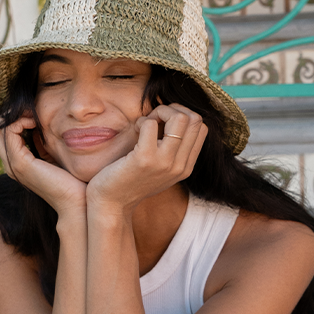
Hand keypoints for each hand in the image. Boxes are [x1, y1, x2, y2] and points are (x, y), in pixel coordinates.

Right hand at [0, 115, 87, 217]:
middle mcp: (11, 165)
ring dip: (15, 116)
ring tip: (32, 114)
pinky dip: (20, 122)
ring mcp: (13, 165)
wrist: (76, 203)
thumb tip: (41, 125)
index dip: (12, 118)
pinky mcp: (20, 164)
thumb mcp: (53, 157)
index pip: (2, 134)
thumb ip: (42, 144)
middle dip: (9, 114)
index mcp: (18, 164)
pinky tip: (35, 122)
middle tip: (28, 109)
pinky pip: (10, 132)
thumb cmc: (71, 182)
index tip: (30, 112)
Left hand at [85, 104, 207, 215]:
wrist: (112, 203)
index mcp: (185, 167)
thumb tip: (177, 115)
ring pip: (180, 118)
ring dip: (160, 112)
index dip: (183, 116)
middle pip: (195, 120)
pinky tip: (134, 132)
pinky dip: (142, 121)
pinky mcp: (145, 159)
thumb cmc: (132, 180)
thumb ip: (173, 149)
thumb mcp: (161, 168)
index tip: (164, 123)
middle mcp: (179, 166)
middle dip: (173, 110)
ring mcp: (164, 163)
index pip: (201, 128)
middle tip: (155, 119)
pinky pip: (150, 124)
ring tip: (146, 124)